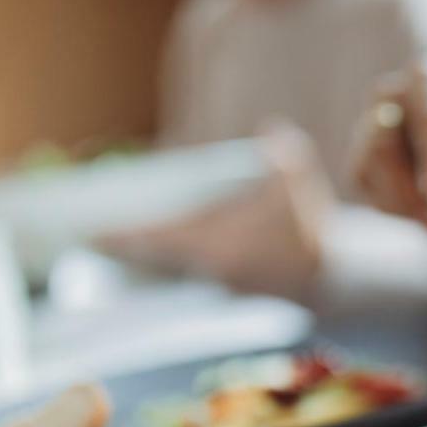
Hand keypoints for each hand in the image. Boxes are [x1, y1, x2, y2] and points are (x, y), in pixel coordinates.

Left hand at [98, 123, 330, 301]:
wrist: (336, 277)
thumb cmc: (313, 224)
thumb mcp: (300, 178)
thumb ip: (283, 150)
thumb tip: (269, 131)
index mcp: (216, 246)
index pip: (156, 240)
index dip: (121, 238)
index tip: (89, 237)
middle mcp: (211, 273)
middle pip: (155, 262)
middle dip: (125, 252)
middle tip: (91, 245)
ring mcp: (220, 288)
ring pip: (172, 274)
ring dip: (145, 265)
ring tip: (117, 253)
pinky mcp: (231, 296)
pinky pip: (191, 282)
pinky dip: (172, 273)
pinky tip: (159, 266)